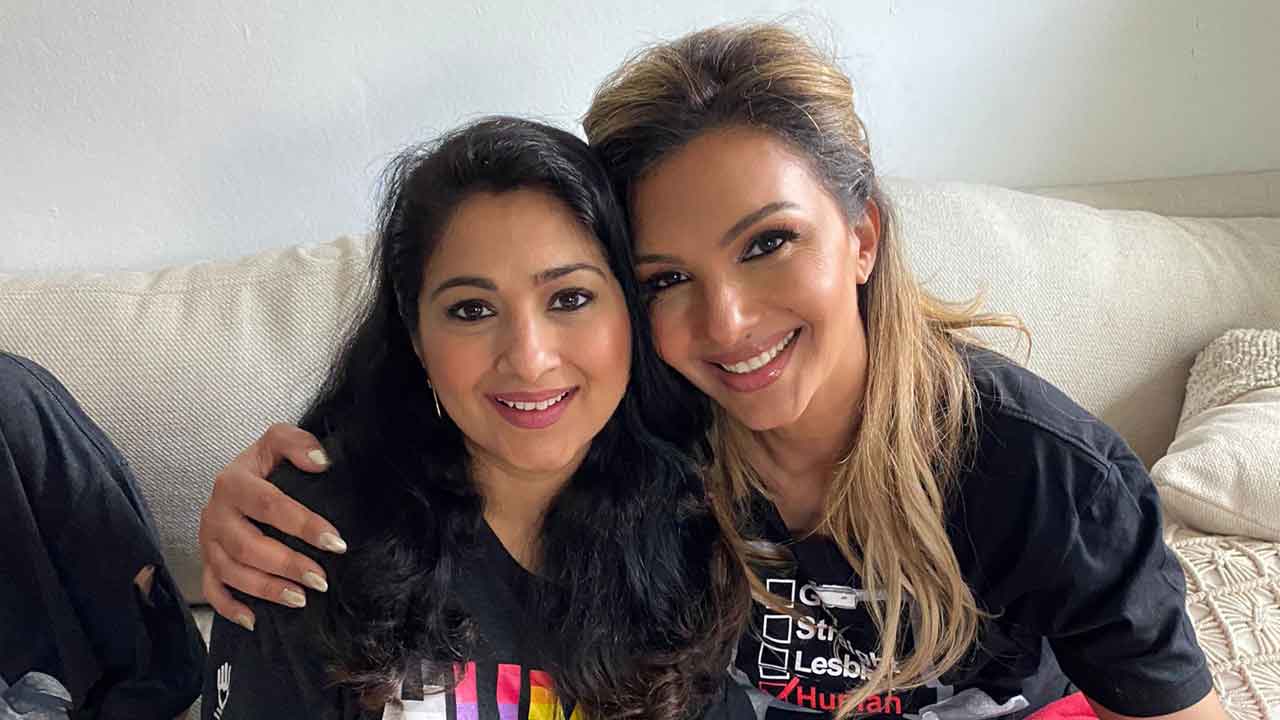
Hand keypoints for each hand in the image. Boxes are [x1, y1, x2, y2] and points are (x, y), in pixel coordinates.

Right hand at [199, 424, 344, 629]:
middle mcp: (215, 513)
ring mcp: (207, 540)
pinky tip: (254, 620)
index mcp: (233, 482)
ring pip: (230, 571)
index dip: (303, 525)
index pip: (270, 505)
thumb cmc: (264, 465)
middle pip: (248, 546)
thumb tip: (320, 461)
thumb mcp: (277, 442)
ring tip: (301, 598)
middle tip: (321, 579)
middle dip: (286, 565)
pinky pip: (212, 589)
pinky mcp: (205, 560)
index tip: (335, 542)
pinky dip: (229, 607)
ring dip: (265, 589)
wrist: (234, 478)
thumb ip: (296, 443)